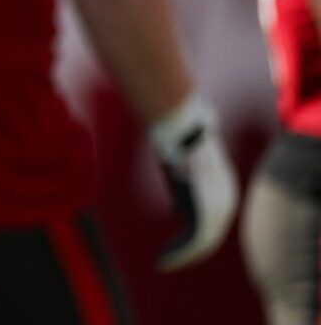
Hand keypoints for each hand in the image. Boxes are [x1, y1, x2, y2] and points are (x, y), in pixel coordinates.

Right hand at [150, 94, 236, 270]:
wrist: (184, 127)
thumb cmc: (180, 133)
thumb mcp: (185, 154)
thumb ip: (186, 168)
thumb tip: (180, 162)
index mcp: (225, 189)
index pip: (213, 220)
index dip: (194, 236)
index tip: (177, 246)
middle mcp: (227, 202)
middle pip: (209, 237)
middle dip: (187, 251)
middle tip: (167, 261)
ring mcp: (218, 208)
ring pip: (201, 244)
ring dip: (180, 256)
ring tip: (162, 263)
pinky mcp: (205, 212)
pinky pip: (192, 242)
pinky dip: (177, 255)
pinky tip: (162, 260)